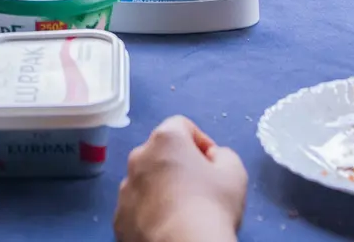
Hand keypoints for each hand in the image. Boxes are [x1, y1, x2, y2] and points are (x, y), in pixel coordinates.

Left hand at [114, 116, 247, 241]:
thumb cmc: (211, 205)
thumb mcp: (235, 173)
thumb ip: (223, 155)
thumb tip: (212, 157)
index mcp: (165, 139)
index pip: (181, 126)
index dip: (200, 141)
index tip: (212, 163)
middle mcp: (138, 158)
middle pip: (160, 152)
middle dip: (178, 164)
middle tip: (199, 187)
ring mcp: (125, 189)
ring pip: (145, 181)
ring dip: (161, 188)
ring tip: (182, 211)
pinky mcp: (119, 217)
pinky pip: (136, 207)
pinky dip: (149, 212)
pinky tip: (167, 226)